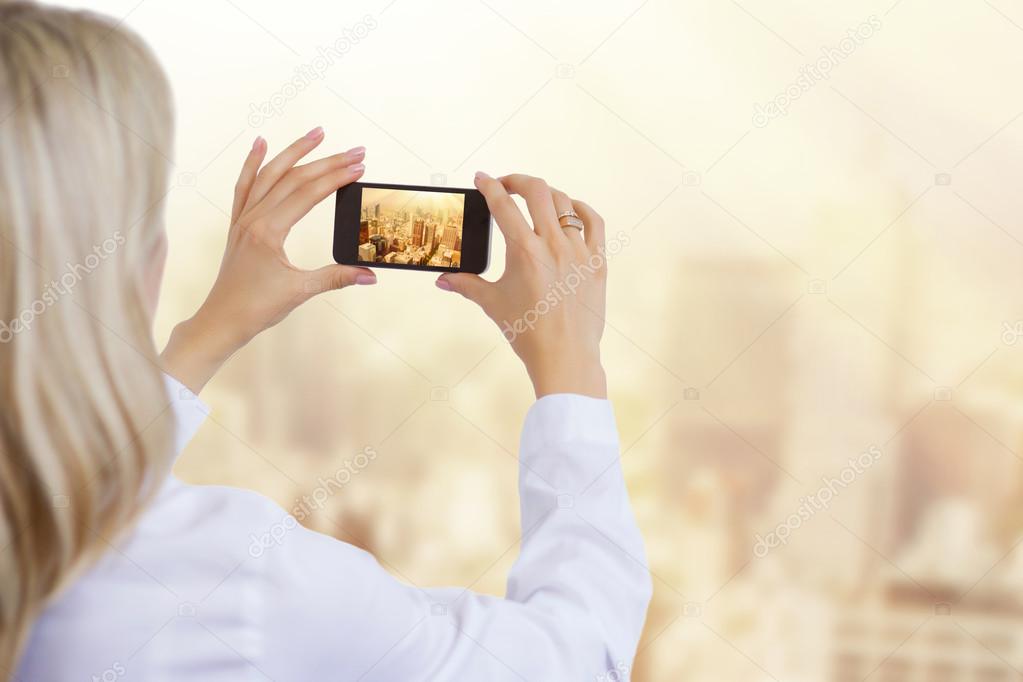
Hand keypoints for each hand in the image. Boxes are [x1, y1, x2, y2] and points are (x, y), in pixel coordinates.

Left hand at [161, 127, 373, 392]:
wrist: (222, 319)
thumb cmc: (256, 307)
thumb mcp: (300, 292)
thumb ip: (336, 278)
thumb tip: (370, 275)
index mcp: (268, 231)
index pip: (308, 194)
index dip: (336, 178)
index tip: (358, 167)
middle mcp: (254, 218)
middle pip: (293, 178)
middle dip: (327, 162)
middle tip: (355, 151)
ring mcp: (243, 218)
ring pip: (269, 174)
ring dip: (294, 152)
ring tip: (316, 134)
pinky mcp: (238, 223)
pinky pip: (245, 185)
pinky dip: (253, 162)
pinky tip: (261, 143)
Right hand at [437, 173, 607, 398]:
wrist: (565, 357)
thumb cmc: (528, 333)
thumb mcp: (493, 304)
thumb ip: (466, 285)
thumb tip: (442, 279)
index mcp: (525, 252)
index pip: (503, 205)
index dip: (490, 186)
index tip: (482, 178)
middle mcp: (553, 245)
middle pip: (537, 191)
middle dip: (517, 181)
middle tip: (506, 185)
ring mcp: (579, 251)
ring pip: (565, 203)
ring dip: (546, 194)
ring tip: (534, 199)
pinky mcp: (598, 262)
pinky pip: (594, 222)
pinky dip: (580, 209)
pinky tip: (570, 210)